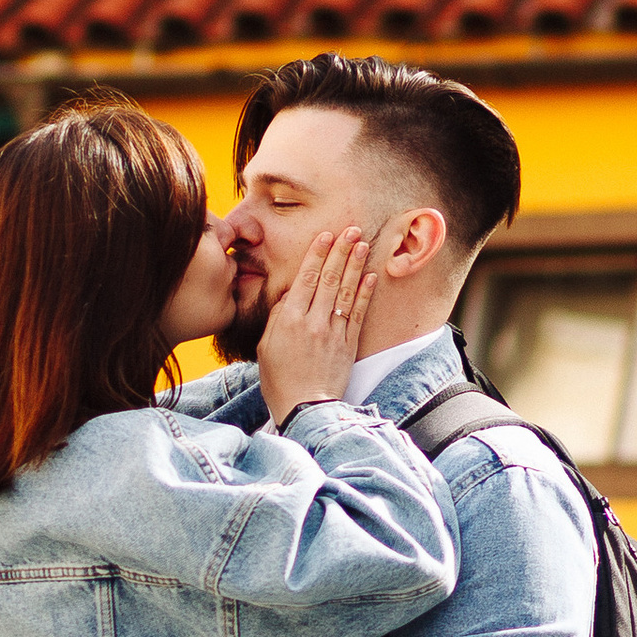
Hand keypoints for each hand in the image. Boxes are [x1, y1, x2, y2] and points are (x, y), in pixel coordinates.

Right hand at [256, 227, 375, 428]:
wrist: (305, 407)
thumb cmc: (279, 379)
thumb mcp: (266, 346)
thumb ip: (278, 318)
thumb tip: (290, 294)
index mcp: (290, 320)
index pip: (306, 279)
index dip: (317, 255)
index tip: (326, 235)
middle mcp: (313, 322)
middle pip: (329, 279)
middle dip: (340, 251)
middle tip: (351, 229)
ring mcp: (333, 332)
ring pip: (346, 291)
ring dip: (355, 265)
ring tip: (362, 244)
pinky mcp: (348, 344)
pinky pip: (358, 313)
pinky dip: (365, 293)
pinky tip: (371, 276)